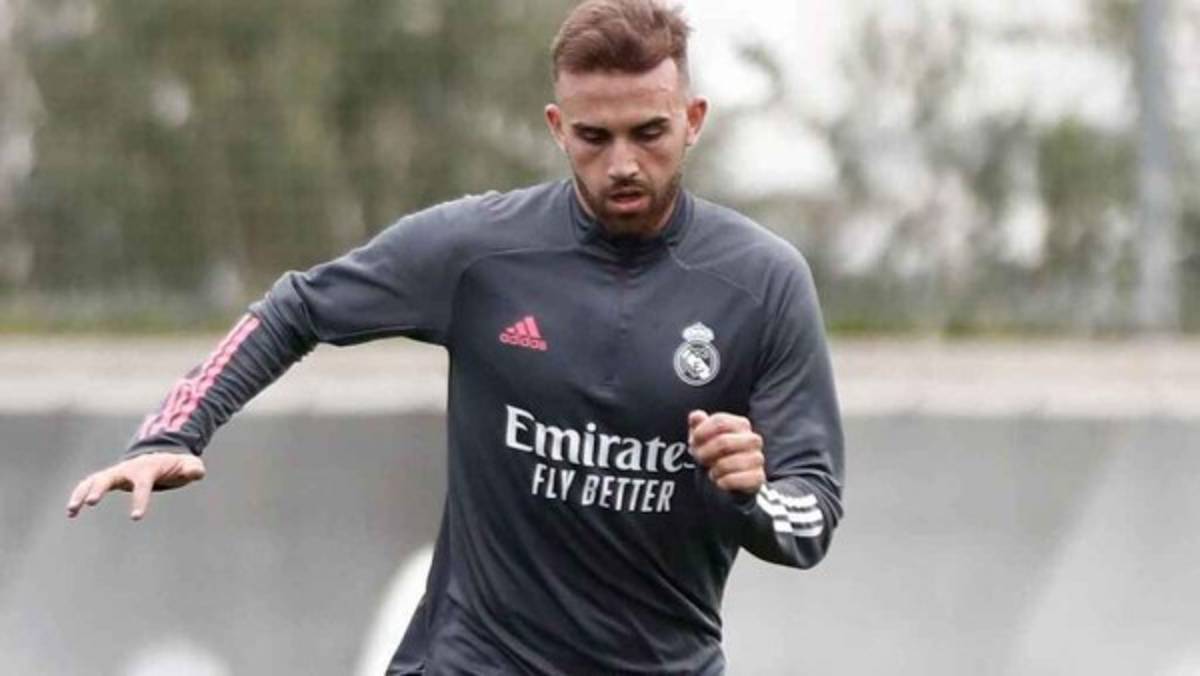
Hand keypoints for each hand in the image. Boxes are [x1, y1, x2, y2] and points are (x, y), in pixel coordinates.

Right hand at [66, 452, 206, 520]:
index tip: (136, 518)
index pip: (142, 485)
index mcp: (147, 469)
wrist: (161, 456)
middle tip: (91, 503)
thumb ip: (193, 468)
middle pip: (109, 477)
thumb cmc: (176, 465)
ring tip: (71, 511)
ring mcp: (117, 472)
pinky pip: (89, 484)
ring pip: (94, 480)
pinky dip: (78, 494)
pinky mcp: (109, 478)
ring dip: (81, 493)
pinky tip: (71, 512)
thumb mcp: (189, 465)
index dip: (139, 500)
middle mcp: (128, 469)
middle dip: (100, 488)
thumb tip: (196, 472)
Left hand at [687, 410, 764, 494]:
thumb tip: (696, 416)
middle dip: (705, 453)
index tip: (693, 441)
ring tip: (713, 472)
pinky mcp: (758, 477)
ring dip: (714, 470)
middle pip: (723, 442)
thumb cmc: (715, 454)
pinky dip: (725, 482)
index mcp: (740, 424)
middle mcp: (752, 439)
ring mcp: (757, 458)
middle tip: (700, 460)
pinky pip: (739, 480)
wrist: (728, 480)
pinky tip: (721, 481)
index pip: (719, 422)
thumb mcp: (703, 438)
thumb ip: (698, 425)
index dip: (701, 432)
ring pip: (729, 463)